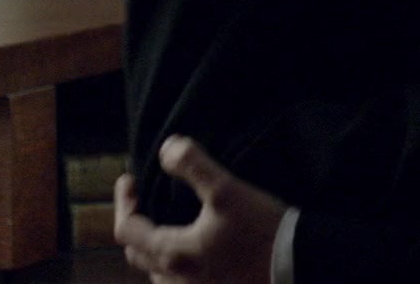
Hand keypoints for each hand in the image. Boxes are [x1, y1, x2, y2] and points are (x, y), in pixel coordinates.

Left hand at [113, 137, 286, 283]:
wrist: (296, 266)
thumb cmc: (259, 230)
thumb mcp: (227, 190)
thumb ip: (193, 166)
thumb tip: (166, 148)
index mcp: (173, 253)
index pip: (127, 229)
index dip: (123, 201)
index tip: (130, 179)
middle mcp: (176, 279)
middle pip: (137, 254)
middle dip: (134, 224)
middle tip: (143, 199)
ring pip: (157, 272)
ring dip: (152, 248)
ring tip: (165, 225)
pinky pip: (178, 282)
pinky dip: (173, 264)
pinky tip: (191, 252)